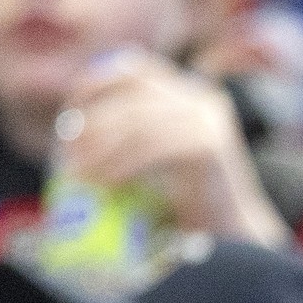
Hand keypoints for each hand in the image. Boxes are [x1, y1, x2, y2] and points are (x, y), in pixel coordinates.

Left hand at [55, 51, 290, 246]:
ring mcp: (207, 120)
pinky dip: (121, 164)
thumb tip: (74, 127)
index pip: (134, 69)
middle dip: (93, 123)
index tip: (70, 115)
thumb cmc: (189, 200)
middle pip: (131, 96)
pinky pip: (151, 147)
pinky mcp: (207, 145)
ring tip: (83, 175)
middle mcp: (201, 99)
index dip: (95, 84)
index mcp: (190, 93)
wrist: (234, 232)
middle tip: (69, 154)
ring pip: (138, 122)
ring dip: (102, 148)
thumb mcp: (159, 153)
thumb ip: (134, 131)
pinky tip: (107, 183)